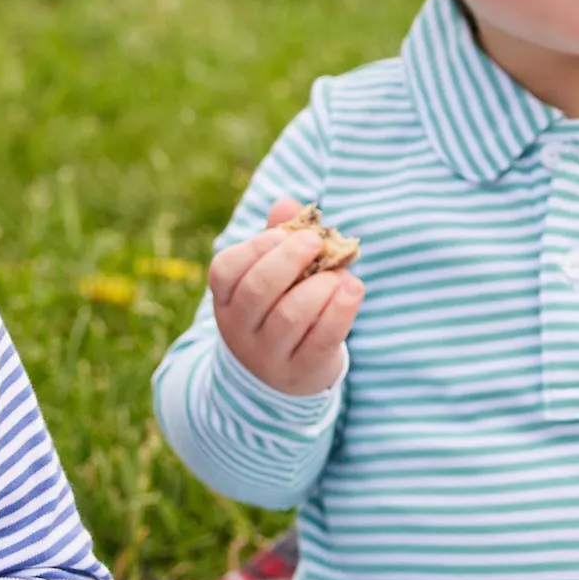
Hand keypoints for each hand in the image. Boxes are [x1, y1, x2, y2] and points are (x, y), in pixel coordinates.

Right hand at [207, 208, 362, 395]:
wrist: (281, 375)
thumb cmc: (277, 307)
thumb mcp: (270, 275)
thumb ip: (277, 239)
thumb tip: (287, 203)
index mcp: (227, 299)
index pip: (225, 270)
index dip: (256, 247)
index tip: (283, 234)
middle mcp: (240, 328)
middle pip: (258, 290)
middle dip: (289, 259)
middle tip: (315, 243)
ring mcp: (268, 355)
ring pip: (290, 316)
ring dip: (319, 287)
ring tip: (338, 273)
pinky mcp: (302, 370)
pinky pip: (322, 339)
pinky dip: (341, 310)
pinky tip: (353, 289)